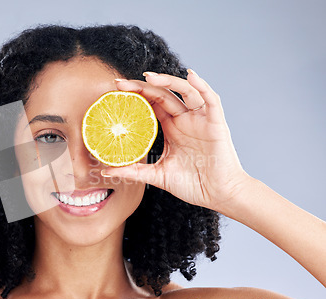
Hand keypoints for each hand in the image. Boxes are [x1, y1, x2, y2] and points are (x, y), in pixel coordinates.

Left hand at [103, 71, 250, 214]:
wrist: (218, 195)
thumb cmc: (193, 185)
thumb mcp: (158, 176)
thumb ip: (134, 171)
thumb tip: (106, 171)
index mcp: (171, 128)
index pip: (151, 104)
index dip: (135, 95)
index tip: (115, 90)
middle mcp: (184, 120)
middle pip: (163, 95)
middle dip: (142, 86)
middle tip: (120, 83)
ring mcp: (200, 120)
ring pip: (185, 91)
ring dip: (168, 81)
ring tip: (148, 77)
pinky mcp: (216, 123)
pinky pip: (211, 99)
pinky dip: (202, 86)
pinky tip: (191, 76)